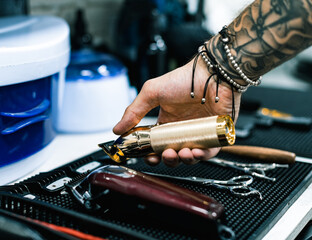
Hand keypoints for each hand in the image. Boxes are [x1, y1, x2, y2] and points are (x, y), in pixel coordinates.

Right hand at [113, 56, 240, 166]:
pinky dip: (202, 156)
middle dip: (166, 159)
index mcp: (166, 121)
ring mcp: (198, 132)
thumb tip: (116, 128)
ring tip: (180, 153)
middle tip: (164, 155)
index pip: (156, 144)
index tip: (147, 156)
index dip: (151, 153)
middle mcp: (182, 128)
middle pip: (172, 153)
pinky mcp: (214, 134)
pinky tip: (195, 152)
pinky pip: (209, 152)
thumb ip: (133, 111)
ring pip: (190, 156)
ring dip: (183, 160)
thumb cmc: (184, 79)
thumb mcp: (152, 93)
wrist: (212, 74)